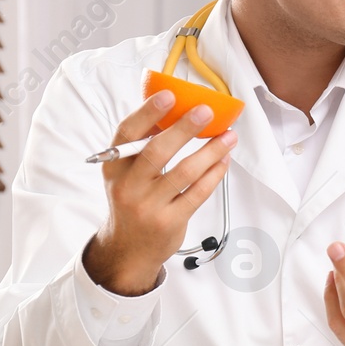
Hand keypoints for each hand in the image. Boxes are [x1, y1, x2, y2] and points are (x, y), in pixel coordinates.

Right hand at [83, 90, 236, 295]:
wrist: (128, 250)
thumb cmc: (132, 201)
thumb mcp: (125, 174)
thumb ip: (142, 146)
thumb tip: (173, 109)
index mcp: (115, 168)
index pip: (127, 134)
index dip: (147, 112)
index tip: (170, 95)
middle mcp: (129, 187)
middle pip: (157, 152)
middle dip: (185, 129)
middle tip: (207, 111)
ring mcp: (149, 206)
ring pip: (184, 172)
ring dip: (211, 151)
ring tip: (229, 136)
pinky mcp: (170, 221)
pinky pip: (198, 193)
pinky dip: (214, 174)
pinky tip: (224, 160)